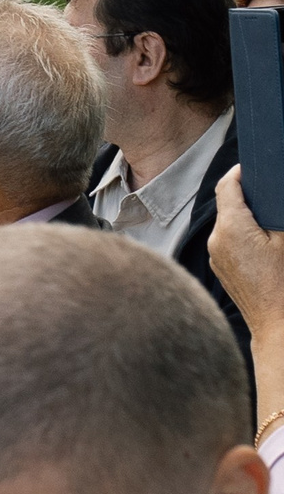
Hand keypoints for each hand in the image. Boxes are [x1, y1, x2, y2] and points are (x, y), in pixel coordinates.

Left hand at [210, 166, 283, 337]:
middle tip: (267, 193)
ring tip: (268, 221)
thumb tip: (271, 200)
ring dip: (245, 218)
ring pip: (228, 225)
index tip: (252, 168)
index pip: (227, 186)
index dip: (239, 173)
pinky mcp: (222, 270)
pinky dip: (242, 236)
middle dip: (246, 197)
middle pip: (227, 206)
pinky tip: (263, 243)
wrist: (278, 326)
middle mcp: (217, 240)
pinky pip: (229, 243)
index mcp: (231, 227)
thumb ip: (276, 214)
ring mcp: (217, 257)